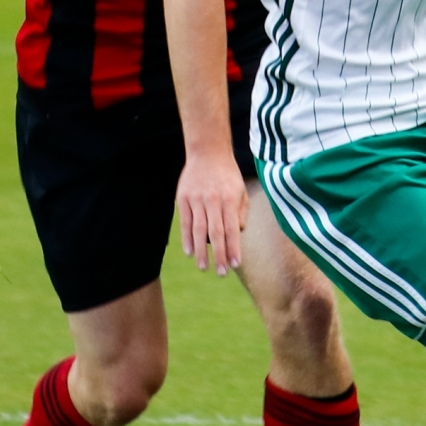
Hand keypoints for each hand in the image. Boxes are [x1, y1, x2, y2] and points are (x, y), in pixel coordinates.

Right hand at [176, 149, 248, 275]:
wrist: (208, 152)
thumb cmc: (228, 174)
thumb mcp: (241, 190)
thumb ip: (241, 212)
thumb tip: (237, 233)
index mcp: (229, 200)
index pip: (232, 229)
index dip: (233, 248)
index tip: (235, 264)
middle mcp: (213, 201)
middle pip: (215, 233)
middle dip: (219, 255)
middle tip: (221, 272)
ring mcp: (196, 200)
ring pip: (198, 230)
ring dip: (201, 251)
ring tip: (204, 267)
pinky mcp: (183, 198)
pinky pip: (185, 222)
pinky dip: (186, 238)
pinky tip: (189, 252)